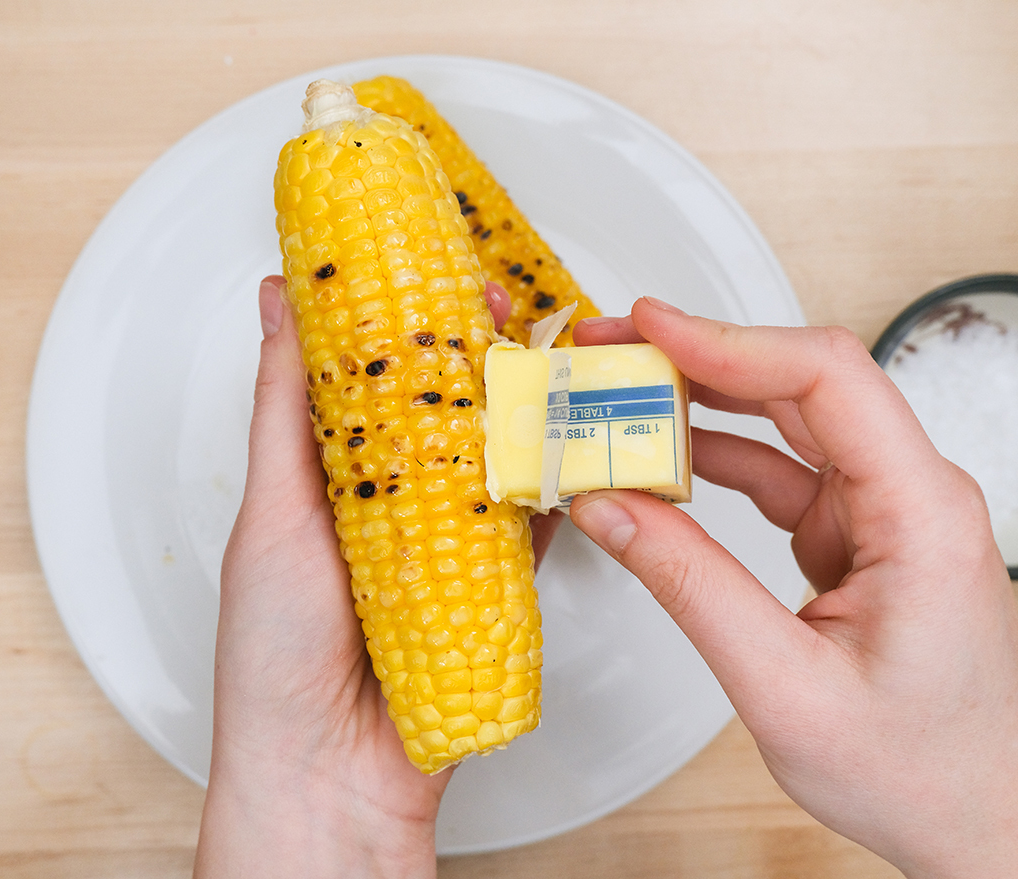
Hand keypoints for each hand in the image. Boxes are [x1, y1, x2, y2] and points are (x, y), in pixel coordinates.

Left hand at [194, 277, 556, 877]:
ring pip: (494, 461)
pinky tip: (568, 456)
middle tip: (505, 312)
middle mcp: (389, 504)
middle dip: (478, 358)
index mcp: (330, 477)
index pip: (374, 377)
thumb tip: (278, 303)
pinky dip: (551, 495)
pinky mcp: (491, 590)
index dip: (406, 321)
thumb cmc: (275, 654)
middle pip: (444, 411)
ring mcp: (443, 546)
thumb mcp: (273, 510)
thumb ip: (287, 407)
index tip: (433, 271)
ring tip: (544, 367)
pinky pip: (530, 530)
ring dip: (520, 415)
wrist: (327, 777)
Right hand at [569, 298, 1017, 877]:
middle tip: (610, 349)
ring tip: (618, 398)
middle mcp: (911, 495)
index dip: (729, 340)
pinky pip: (777, 473)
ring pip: (784, 422)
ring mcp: (883, 512)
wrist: (980, 819)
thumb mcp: (783, 686)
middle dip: (698, 357)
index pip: (825, 381)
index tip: (648, 329)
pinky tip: (659, 463)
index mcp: (922, 515)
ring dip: (699, 404)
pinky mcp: (855, 536)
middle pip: (799, 383)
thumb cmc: (921, 770)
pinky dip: (713, 461)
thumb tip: (609, 506)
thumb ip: (689, 585)